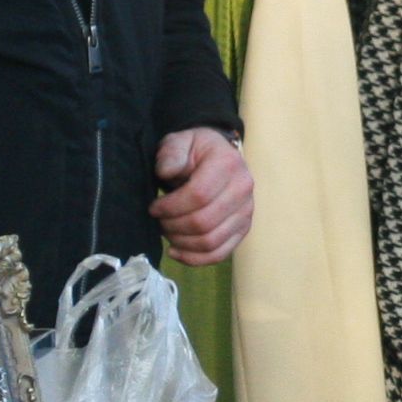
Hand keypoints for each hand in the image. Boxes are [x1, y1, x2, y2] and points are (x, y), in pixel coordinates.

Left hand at [152, 128, 253, 265]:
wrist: (218, 156)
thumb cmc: (194, 151)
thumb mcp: (179, 142)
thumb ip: (171, 154)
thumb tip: (166, 172)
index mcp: (228, 164)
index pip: (199, 195)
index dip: (171, 207)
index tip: (154, 208)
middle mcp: (243, 189)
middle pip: (204, 222)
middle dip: (173, 226)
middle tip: (159, 221)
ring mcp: (247, 212)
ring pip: (210, 242)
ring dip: (181, 242)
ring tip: (167, 232)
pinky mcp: (243, 229)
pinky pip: (220, 254)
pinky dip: (195, 259)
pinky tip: (176, 251)